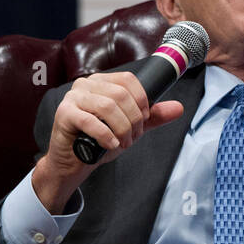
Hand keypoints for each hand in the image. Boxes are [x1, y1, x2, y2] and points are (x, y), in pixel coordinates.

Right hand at [33, 71, 182, 212]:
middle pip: (121, 94)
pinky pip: (90, 121)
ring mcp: (73, 98)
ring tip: (123, 142)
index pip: (129, 80)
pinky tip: (111, 145)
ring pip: (107, 106)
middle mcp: (86, 85)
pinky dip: (106, 136)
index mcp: (101, 82)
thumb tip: (178, 108)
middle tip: (133, 137)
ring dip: (122, 128)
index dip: (142, 100)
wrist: (74, 162)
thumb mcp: (130, 127)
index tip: (145, 119)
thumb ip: (152, 117)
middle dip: (134, 119)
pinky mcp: (64, 114)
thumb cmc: (99, 141)